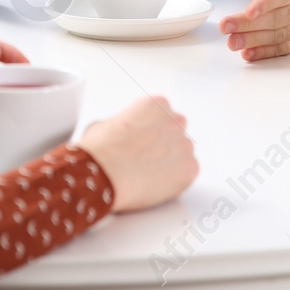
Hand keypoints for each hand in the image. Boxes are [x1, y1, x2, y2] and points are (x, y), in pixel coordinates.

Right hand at [77, 95, 197, 211]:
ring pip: (182, 154)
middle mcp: (176, 120)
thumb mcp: (106, 124)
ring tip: (146, 176)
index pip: (162, 115)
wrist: (102, 174)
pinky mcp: (190, 168)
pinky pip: (187, 174)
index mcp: (157, 104)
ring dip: (170, 162)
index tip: (141, 143)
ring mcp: (185, 144)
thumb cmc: (99, 151)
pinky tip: (154, 184)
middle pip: (176, 132)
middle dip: (164, 144)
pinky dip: (174, 181)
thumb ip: (123, 125)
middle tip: (146, 160)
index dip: (150, 131)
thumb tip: (121, 135)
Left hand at [218, 0, 289, 61]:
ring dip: (254, 40)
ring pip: (277, 34)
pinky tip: (249, 54)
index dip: (269, 2)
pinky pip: (285, 47)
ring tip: (232, 42)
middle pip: (276, 18)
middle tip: (228, 27)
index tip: (251, 10)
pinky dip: (267, 52)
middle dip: (251, 25)